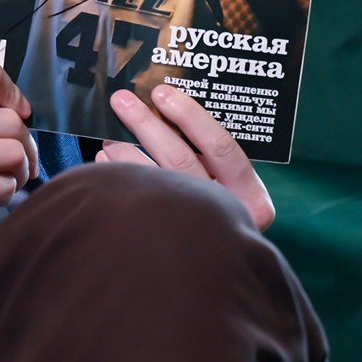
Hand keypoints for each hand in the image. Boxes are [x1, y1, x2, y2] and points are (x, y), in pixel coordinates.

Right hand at [0, 58, 38, 288]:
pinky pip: (7, 185)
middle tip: (12, 161)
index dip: (11, 92)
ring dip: (18, 170)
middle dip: (22, 144)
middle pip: (10, 120)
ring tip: (1, 179)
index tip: (16, 111)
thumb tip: (17, 108)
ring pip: (15, 152)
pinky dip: (5, 194)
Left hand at [97, 85, 274, 230]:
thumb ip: (213, 156)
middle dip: (147, 124)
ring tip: (109, 135)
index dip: (190, 116)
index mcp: (253, 197)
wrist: (212, 268)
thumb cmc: (224, 210)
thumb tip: (166, 107)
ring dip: (126, 151)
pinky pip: (138, 202)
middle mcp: (229, 215)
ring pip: (156, 181)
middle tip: (122, 100)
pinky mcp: (168, 243)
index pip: (221, 147)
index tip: (162, 93)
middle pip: (181, 159)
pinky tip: (107, 162)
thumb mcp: (234, 186)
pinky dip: (120, 177)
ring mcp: (198, 231)